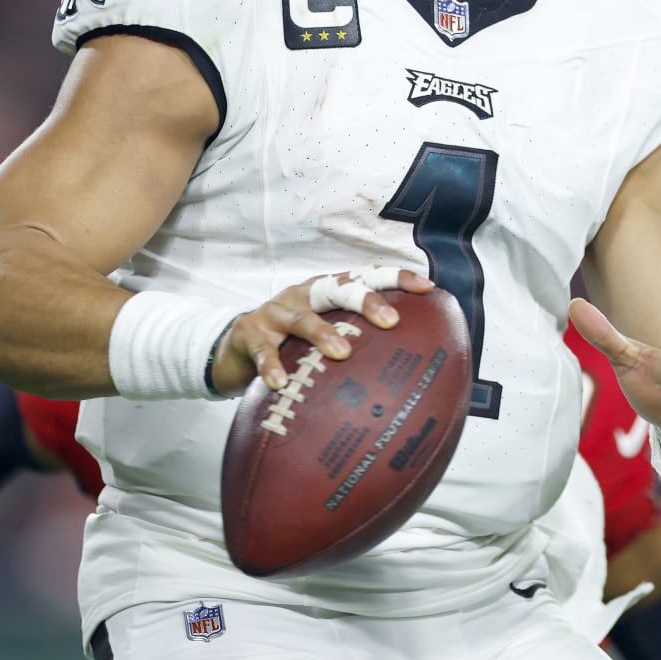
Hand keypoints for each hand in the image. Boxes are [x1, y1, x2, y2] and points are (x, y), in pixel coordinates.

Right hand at [209, 267, 432, 395]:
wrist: (233, 352)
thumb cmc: (291, 346)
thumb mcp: (323, 340)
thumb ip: (358, 348)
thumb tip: (408, 374)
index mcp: (327, 293)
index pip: (366, 277)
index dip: (395, 278)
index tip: (426, 288)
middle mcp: (305, 295)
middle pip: (339, 288)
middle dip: (366, 301)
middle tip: (391, 322)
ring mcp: (275, 312)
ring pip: (302, 318)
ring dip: (322, 335)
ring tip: (342, 353)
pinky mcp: (249, 333)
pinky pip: (263, 350)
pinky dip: (271, 365)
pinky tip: (281, 382)